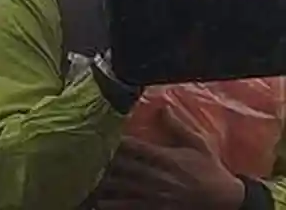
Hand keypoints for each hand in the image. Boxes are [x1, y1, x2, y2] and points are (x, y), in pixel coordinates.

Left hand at [96, 105, 246, 209]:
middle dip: (101, 160)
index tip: (96, 132)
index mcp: (165, 157)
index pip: (134, 146)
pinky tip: (98, 201)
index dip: (113, 140)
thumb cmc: (210, 169)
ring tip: (82, 175)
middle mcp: (157, 176)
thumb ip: (178, 126)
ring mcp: (155, 194)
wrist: (225, 200)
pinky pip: (130, 206)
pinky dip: (113, 204)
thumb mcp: (199, 143)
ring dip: (102, 181)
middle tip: (80, 152)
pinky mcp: (155, 208)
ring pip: (122, 187)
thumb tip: (162, 106)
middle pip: (122, 166)